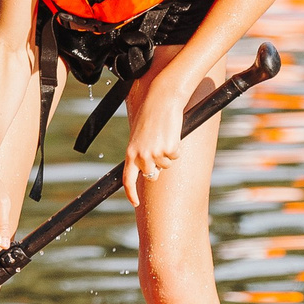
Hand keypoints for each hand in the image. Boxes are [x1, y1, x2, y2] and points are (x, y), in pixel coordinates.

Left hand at [123, 80, 190, 206]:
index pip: (127, 179)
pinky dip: (176, 146)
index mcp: (130, 152)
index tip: (135, 203)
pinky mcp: (168, 149)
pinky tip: (171, 133)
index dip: (130, 193)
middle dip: (159, 167)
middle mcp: (141, 156)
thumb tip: (151, 172)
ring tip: (164, 135)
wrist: (161, 100)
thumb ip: (140, 153)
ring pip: (166, 165)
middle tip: (160, 148)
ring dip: (168, 153)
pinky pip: (176, 155)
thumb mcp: (139, 136)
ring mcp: (155, 154)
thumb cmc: (151, 115)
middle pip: (153, 174)